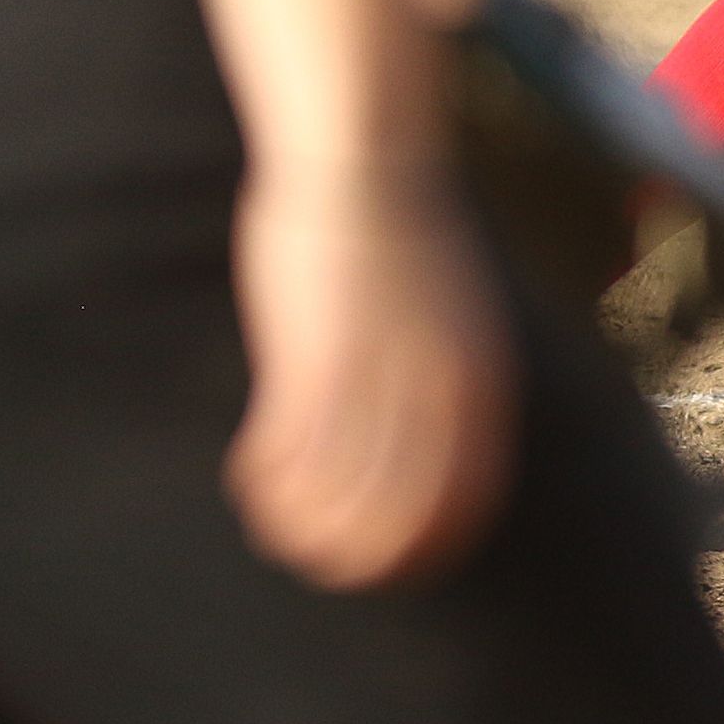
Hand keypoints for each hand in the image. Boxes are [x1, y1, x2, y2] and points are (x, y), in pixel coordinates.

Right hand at [225, 158, 516, 590]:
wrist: (365, 159)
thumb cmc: (402, 235)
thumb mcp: (454, 315)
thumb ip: (448, 380)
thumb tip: (437, 443)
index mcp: (477, 378)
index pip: (465, 500)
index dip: (422, 545)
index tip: (386, 564)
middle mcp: (434, 386)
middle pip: (399, 515)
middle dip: (356, 553)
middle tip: (317, 560)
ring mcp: (373, 373)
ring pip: (336, 494)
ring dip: (299, 522)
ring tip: (273, 524)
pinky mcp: (311, 355)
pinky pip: (287, 450)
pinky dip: (265, 479)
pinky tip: (246, 476)